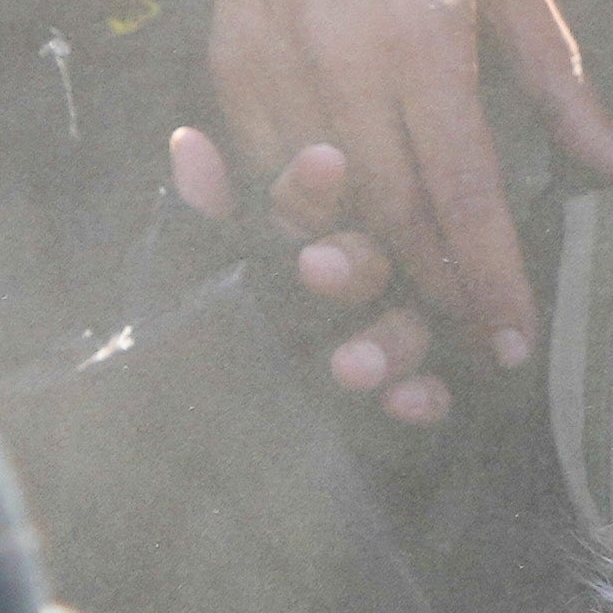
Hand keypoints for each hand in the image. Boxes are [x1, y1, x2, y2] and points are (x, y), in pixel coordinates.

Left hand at [167, 126, 467, 421]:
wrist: (191, 472)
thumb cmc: (181, 374)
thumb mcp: (178, 293)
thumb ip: (193, 225)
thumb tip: (190, 140)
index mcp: (292, 251)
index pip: (312, 206)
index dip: (316, 186)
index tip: (323, 161)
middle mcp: (346, 291)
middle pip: (371, 263)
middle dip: (353, 265)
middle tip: (316, 271)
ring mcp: (382, 346)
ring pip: (409, 327)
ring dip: (389, 342)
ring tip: (348, 366)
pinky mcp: (407, 401)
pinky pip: (434, 394)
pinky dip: (424, 397)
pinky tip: (401, 401)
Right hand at [215, 0, 612, 366]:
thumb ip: (562, 82)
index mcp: (421, 41)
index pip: (461, 195)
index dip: (490, 279)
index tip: (514, 341)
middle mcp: (339, 60)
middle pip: (389, 217)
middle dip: (433, 292)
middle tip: (468, 337)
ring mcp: (274, 64)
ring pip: (321, 206)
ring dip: (369, 264)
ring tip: (415, 303)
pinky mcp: (230, 62)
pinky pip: (265, 171)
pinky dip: (304, 215)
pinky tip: (343, 237)